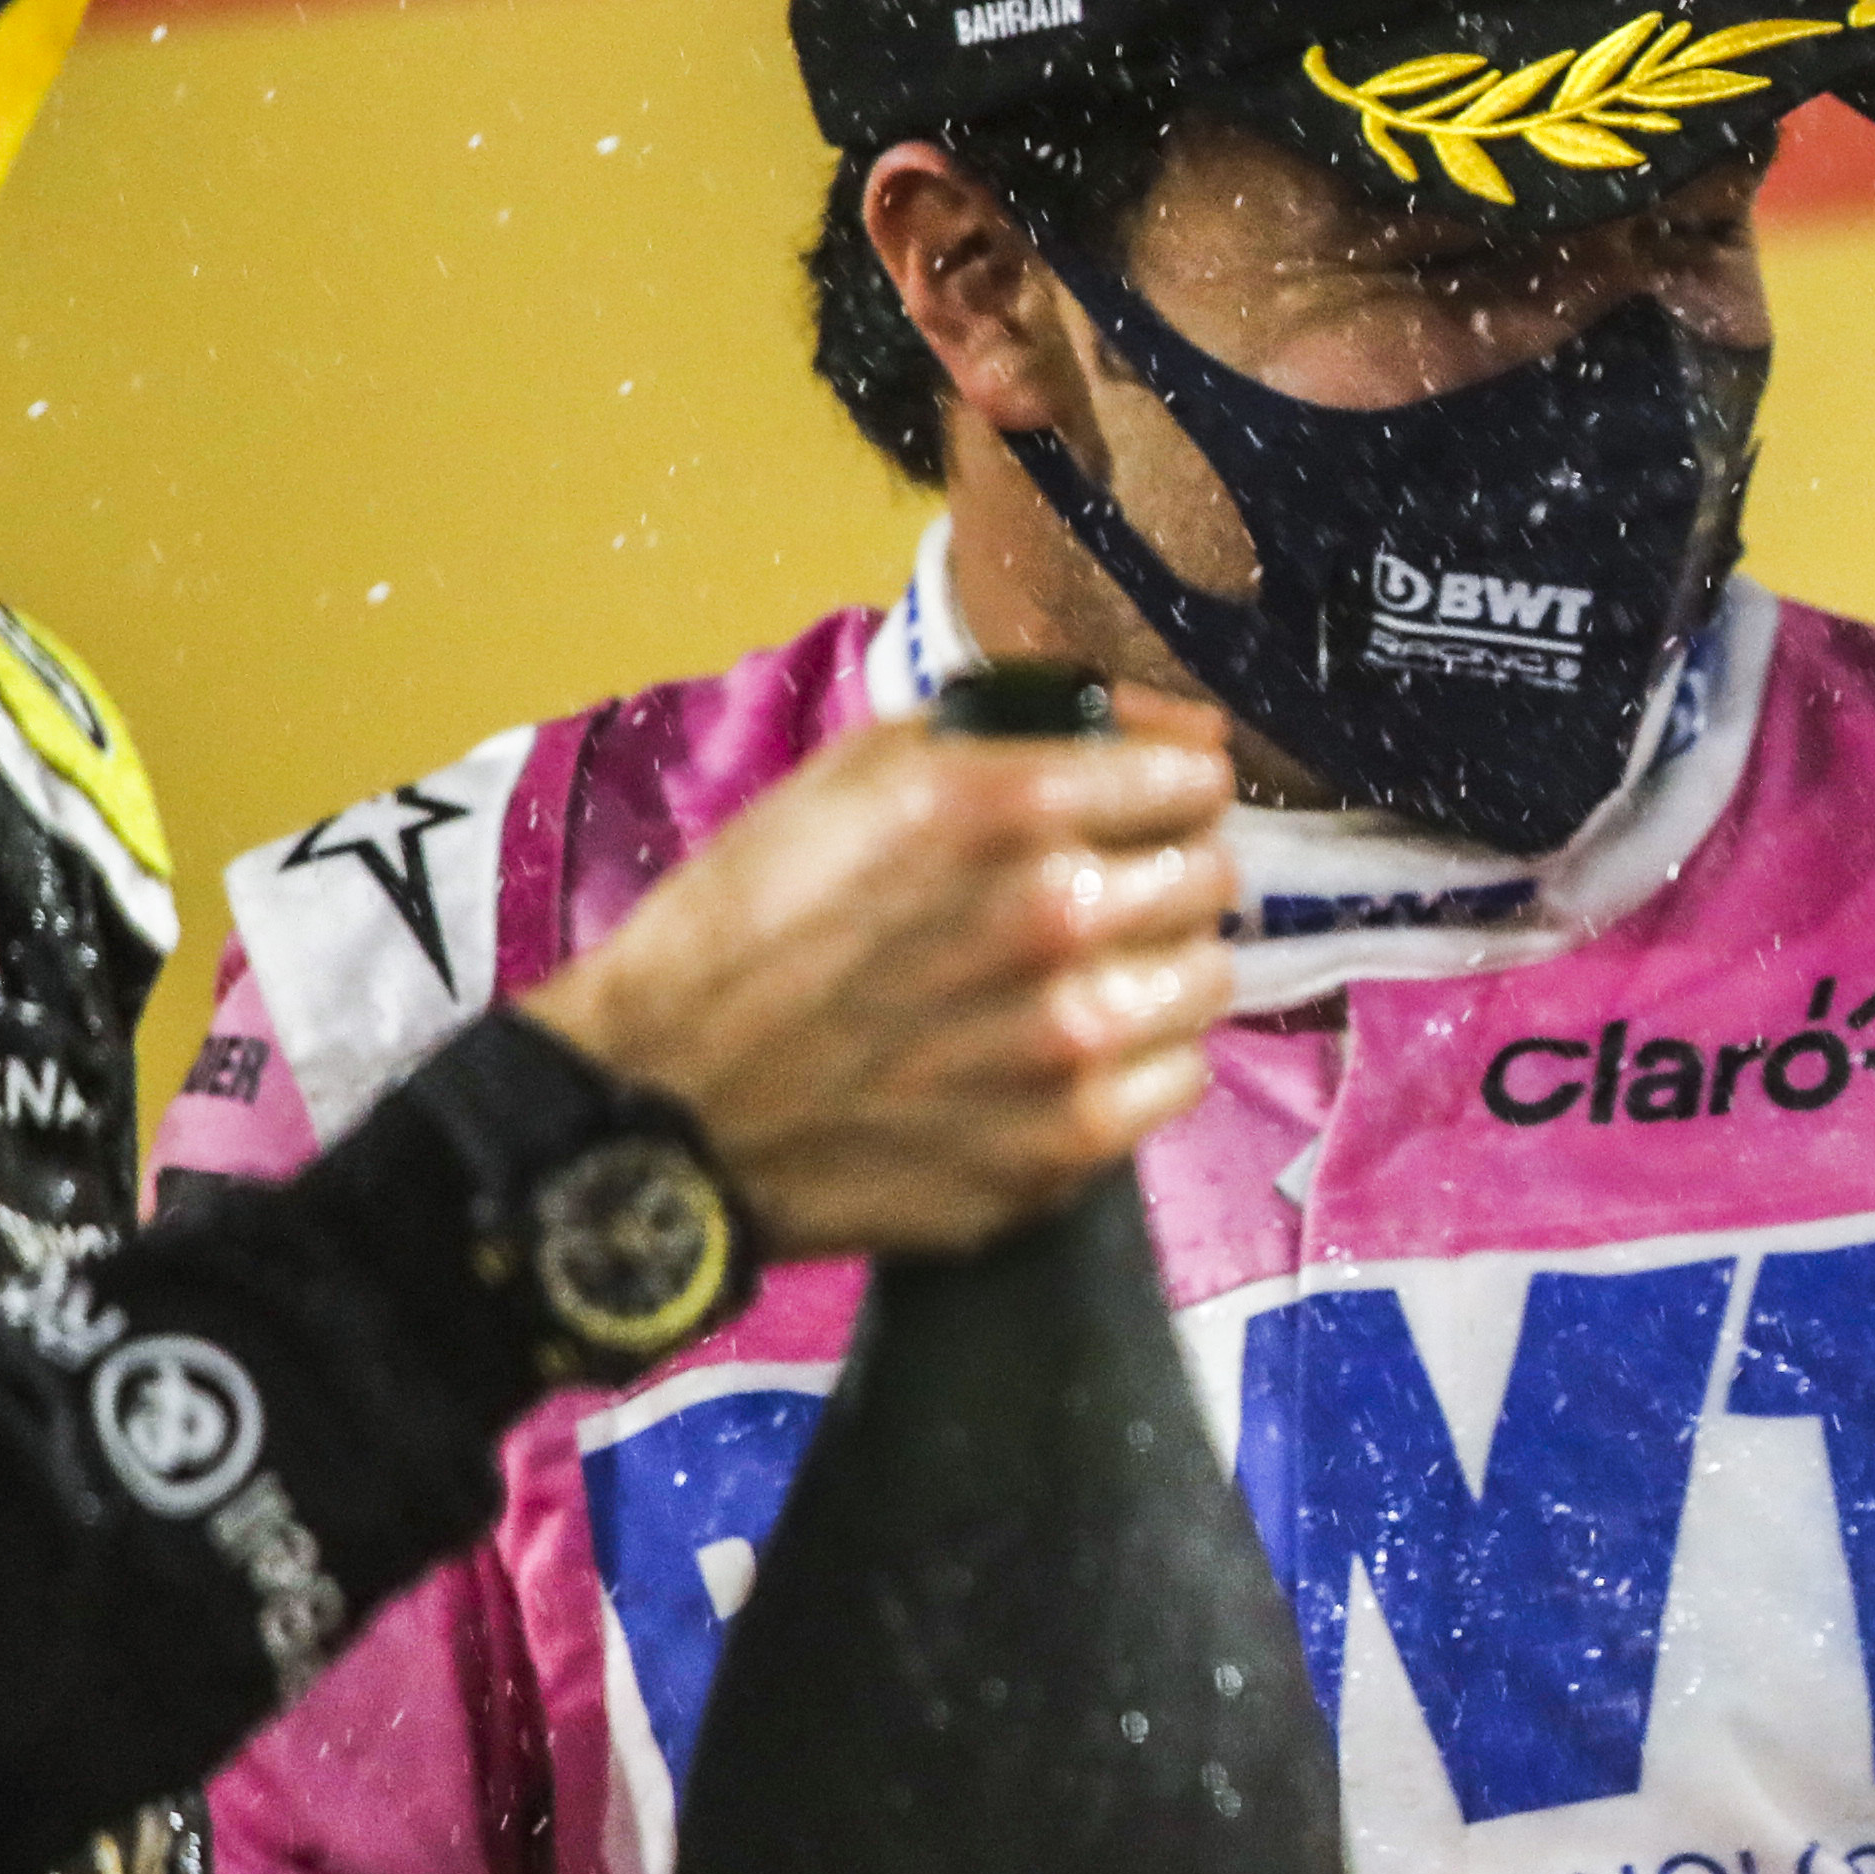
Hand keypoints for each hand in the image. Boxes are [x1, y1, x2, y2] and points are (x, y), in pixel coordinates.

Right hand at [519, 690, 1240, 1257]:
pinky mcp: (1068, 1142)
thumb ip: (1022, 731)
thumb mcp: (858, 774)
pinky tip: (1060, 1061)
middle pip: (1211, 878)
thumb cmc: (748, 925)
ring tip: (1075, 985)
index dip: (1167, 794)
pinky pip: (1179, 1080)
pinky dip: (1138, 1069)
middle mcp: (1053, 915)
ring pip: (1208, 979)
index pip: (1194, 779)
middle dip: (1162, 880)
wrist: (663, 1101)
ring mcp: (1069, 1039)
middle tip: (1099, 905)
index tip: (1139, 817)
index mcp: (1004, 805)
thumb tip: (1179, 732)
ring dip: (1157, 976)